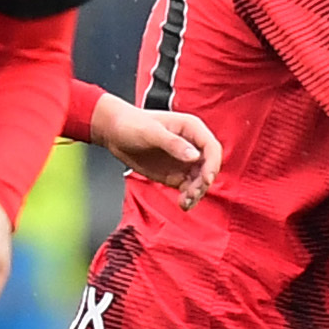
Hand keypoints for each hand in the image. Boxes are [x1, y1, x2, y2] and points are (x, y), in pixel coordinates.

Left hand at [92, 96, 222, 207]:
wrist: (116, 132)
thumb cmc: (133, 124)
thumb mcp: (151, 132)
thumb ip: (173, 144)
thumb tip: (194, 156)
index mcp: (192, 129)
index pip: (212, 148)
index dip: (212, 164)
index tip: (206, 179)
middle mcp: (192, 146)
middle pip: (209, 167)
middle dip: (203, 182)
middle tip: (191, 193)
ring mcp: (185, 162)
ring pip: (200, 181)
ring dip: (197, 193)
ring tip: (185, 202)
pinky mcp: (176, 175)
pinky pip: (188, 188)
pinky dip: (188, 198)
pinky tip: (183, 204)